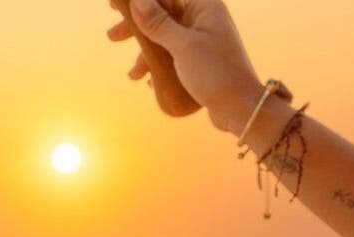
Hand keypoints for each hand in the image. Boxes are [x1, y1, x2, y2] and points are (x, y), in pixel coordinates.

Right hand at [109, 0, 262, 133]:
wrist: (241, 109)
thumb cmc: (216, 73)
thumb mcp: (183, 46)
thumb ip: (158, 22)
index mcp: (203, 7)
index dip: (140, 0)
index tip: (114, 4)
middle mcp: (203, 20)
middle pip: (162, 15)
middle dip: (137, 28)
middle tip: (112, 36)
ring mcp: (202, 41)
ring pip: (165, 39)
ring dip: (146, 54)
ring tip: (133, 75)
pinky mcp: (200, 62)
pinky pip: (173, 57)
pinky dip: (160, 67)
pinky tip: (150, 82)